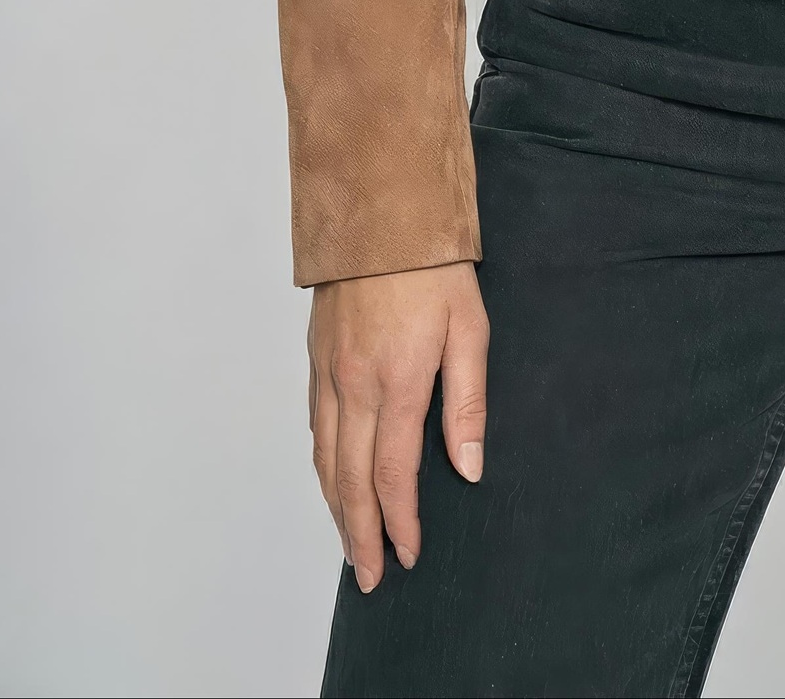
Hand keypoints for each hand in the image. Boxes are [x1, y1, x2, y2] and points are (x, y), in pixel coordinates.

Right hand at [308, 260, 489, 591]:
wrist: (379, 209)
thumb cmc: (433, 265)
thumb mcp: (470, 327)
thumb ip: (467, 401)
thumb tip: (468, 467)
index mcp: (396, 382)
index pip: (392, 474)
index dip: (399, 522)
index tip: (408, 554)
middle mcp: (353, 385)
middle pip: (349, 479)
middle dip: (360, 533)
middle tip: (370, 575)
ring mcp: (328, 371)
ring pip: (325, 457)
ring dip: (336, 507)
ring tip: (350, 542)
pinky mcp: (316, 356)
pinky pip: (315, 425)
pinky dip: (322, 465)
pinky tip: (331, 479)